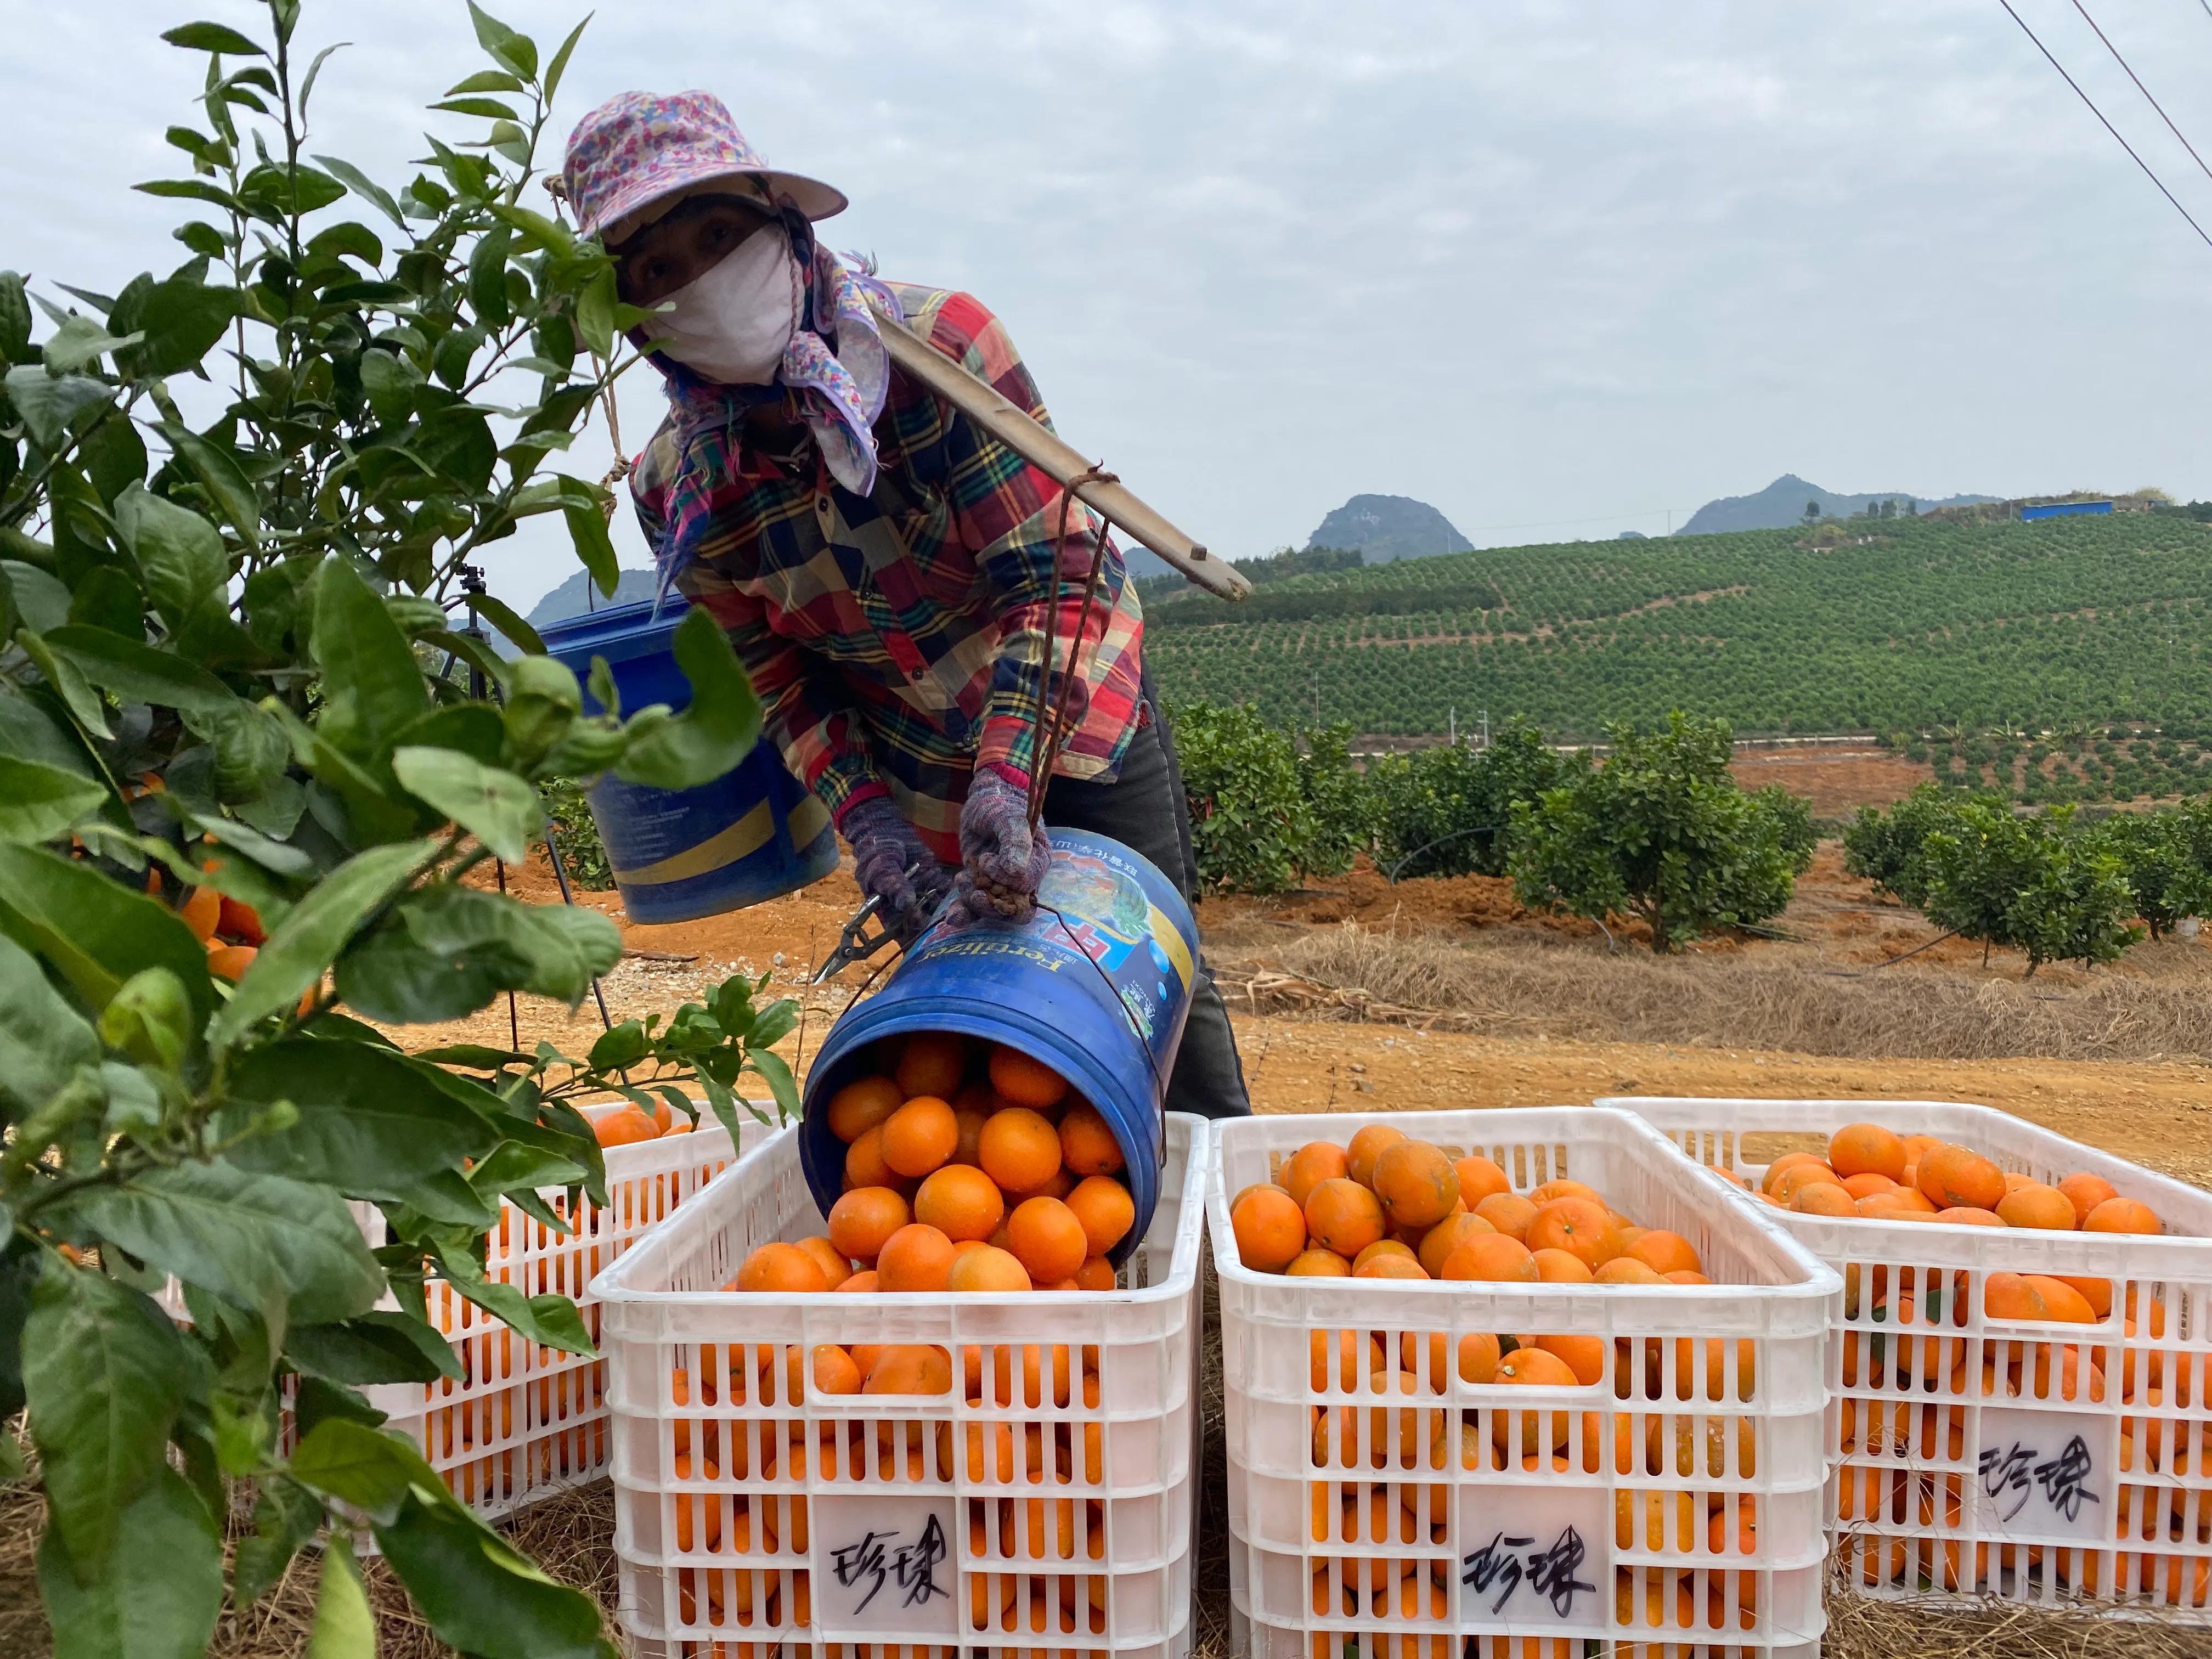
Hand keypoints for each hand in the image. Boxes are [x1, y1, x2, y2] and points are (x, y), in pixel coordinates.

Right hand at [840, 796, 953, 924]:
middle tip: (943, 915)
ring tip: (953, 902)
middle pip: (921, 922)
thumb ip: (893, 884)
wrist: (888, 831)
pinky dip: (949, 889)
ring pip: (936, 908)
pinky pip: (944, 890)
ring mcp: (921, 894)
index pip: (899, 928)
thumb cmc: (877, 852)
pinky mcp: (933, 882)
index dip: (911, 929)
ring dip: (945, 906)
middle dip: (933, 920)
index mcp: (887, 908)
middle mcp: (906, 906)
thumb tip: (906, 904)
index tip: (920, 920)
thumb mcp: (881, 866)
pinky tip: (954, 885)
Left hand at [955, 766, 1050, 919]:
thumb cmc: (1002, 804)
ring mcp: (1000, 884)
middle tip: (973, 891)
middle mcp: (1022, 879)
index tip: (986, 860)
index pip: (1025, 886)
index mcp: (1037, 862)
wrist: (985, 799)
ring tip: (961, 881)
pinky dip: (963, 913)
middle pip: (1012, 909)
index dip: (1005, 879)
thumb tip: (1015, 871)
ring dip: (973, 904)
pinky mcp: (980, 885)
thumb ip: (1016, 841)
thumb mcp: (1009, 817)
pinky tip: (952, 916)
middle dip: (991, 905)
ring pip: (992, 910)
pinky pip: (974, 907)